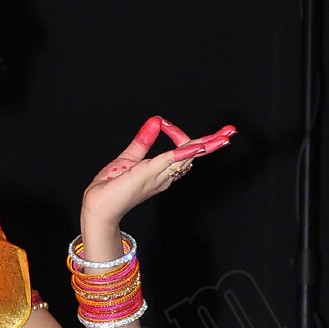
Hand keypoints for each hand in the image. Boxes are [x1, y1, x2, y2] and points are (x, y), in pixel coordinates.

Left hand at [82, 115, 234, 228]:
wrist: (97, 207)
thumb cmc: (111, 188)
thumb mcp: (130, 158)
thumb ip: (143, 141)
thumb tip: (155, 120)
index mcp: (162, 171)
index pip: (181, 149)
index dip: (179, 134)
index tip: (164, 123)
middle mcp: (164, 175)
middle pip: (193, 156)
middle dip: (212, 143)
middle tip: (230, 132)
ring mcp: (157, 175)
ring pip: (187, 158)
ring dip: (206, 146)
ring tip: (224, 137)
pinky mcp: (147, 174)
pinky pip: (170, 160)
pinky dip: (185, 152)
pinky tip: (198, 146)